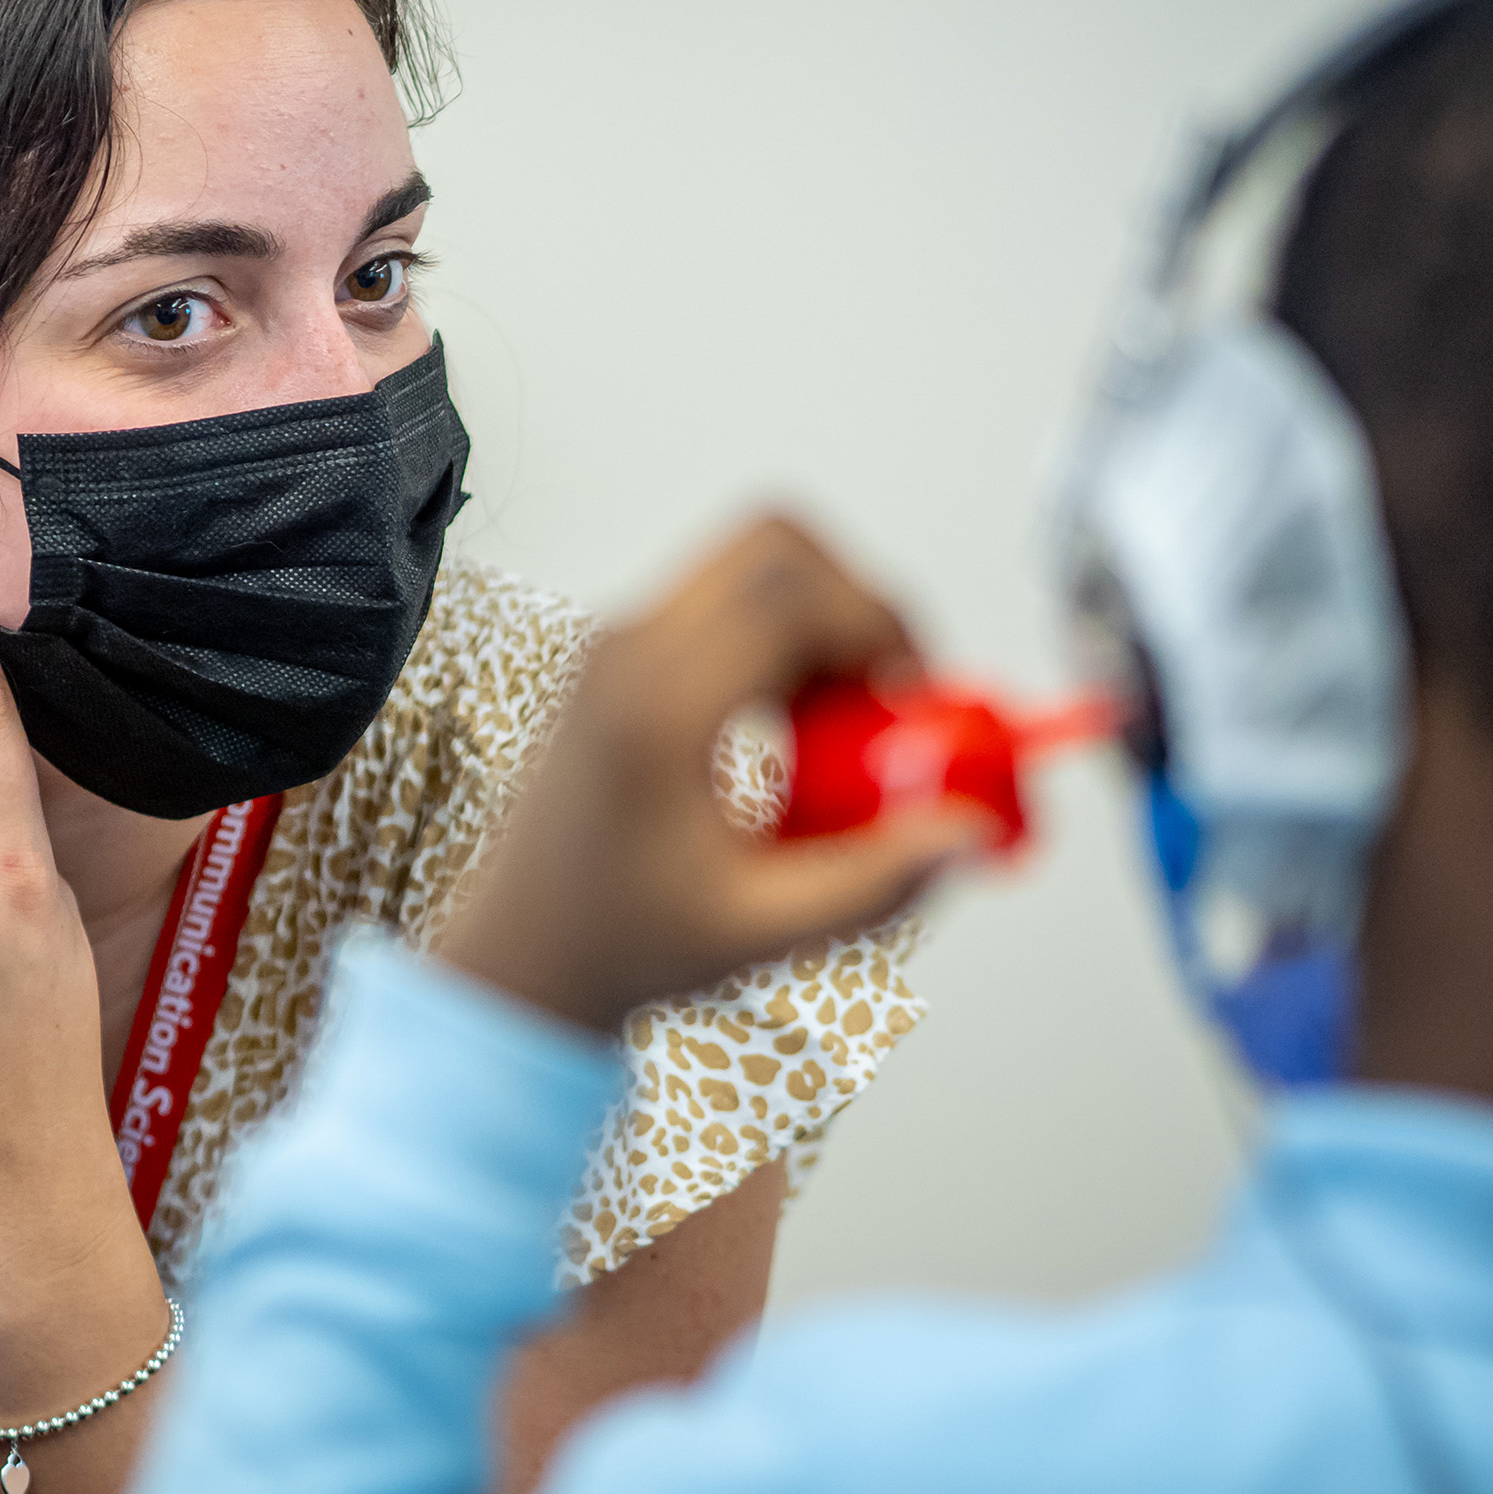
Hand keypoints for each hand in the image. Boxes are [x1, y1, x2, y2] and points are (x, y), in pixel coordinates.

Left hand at [437, 515, 993, 1032]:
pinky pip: (720, 600)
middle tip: (890, 694)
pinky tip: (792, 729)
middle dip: (858, 601)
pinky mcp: (618, 653)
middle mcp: (625, 655)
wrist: (520, 949)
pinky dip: (780, 637)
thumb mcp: (758, 930)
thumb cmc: (619, 941)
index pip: (788, 596)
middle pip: (772, 544)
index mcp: (655, 711)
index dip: (881, 625)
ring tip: (838, 724)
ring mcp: (615, 645)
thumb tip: (972, 831)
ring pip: (748, 561)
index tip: (918, 696)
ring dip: (819, 618)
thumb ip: (874, 882)